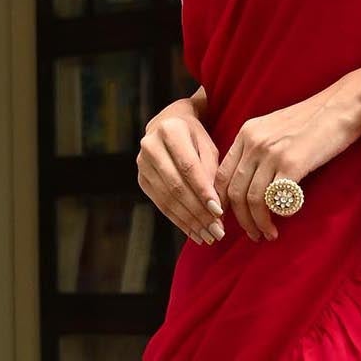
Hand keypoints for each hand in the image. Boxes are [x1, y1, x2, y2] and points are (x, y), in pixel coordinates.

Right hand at [136, 92, 225, 244]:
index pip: (188, 167)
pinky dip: (178, 220)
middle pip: (176, 186)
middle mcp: (151, 146)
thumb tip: (216, 207)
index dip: (203, 192)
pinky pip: (161, 204)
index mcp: (170, 130)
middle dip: (198, 212)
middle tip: (216, 232)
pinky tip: (193, 232)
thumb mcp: (208, 147)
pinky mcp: (141, 179)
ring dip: (189, 221)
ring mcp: (142, 164)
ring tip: (208, 236)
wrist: (168, 124)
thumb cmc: (195, 136)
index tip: (219, 212)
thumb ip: (212, 173)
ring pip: (167, 198)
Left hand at [215, 66, 360, 241]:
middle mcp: (254, 142)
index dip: (221, 201)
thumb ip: (257, 149)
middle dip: (240, 219)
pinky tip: (283, 220)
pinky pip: (274, 198)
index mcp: (246, 133)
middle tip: (252, 233)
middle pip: (234, 191)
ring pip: (252, 199)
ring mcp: (272, 153)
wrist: (342, 106)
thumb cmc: (313, 120)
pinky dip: (277, 214)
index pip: (222, 174)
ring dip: (258, 222)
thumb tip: (250, 181)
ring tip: (267, 233)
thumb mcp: (274, 127)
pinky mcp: (293, 164)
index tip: (229, 218)